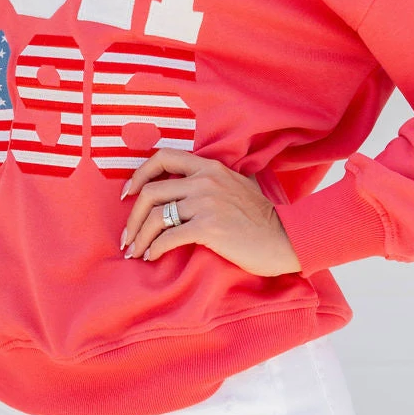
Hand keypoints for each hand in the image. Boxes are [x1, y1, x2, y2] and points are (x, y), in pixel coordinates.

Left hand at [118, 150, 301, 277]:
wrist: (285, 237)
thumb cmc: (261, 216)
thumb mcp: (238, 184)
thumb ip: (213, 178)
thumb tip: (187, 183)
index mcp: (209, 167)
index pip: (162, 157)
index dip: (138, 175)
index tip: (128, 194)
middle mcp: (204, 180)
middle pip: (151, 192)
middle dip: (132, 217)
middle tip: (127, 236)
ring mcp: (206, 203)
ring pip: (156, 216)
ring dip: (140, 236)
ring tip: (135, 251)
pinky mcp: (209, 228)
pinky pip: (170, 237)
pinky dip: (155, 248)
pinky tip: (152, 256)